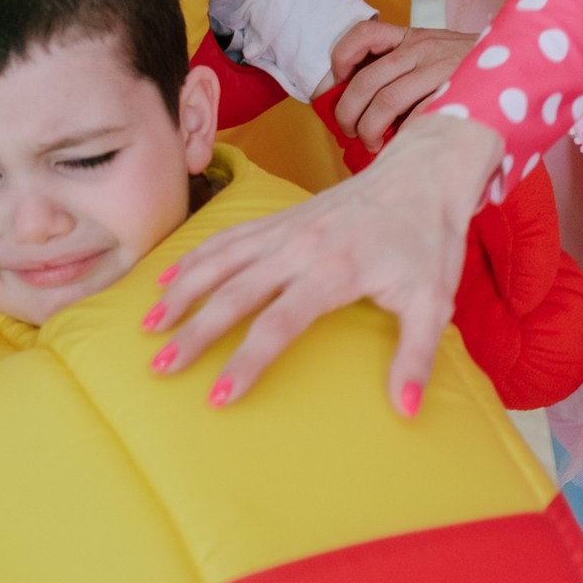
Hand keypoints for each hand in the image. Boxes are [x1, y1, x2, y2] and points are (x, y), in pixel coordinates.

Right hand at [144, 113, 502, 412]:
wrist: (421, 173)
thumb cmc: (428, 240)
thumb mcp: (433, 300)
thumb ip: (416, 355)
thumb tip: (406, 409)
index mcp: (333, 271)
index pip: (277, 323)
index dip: (245, 362)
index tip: (218, 395)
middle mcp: (297, 247)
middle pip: (233, 293)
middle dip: (193, 331)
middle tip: (161, 365)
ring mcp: (284, 228)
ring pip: (219, 260)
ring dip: (181, 290)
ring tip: (149, 324)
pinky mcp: (279, 216)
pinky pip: (227, 237)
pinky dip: (195, 255)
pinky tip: (169, 275)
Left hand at [331, 20, 477, 150]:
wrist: (520, 61)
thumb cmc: (467, 66)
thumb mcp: (433, 52)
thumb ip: (402, 65)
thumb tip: (361, 100)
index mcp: (410, 36)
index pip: (363, 35)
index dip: (341, 58)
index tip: (337, 82)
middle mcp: (421, 49)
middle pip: (366, 81)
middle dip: (348, 113)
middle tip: (349, 131)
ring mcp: (439, 69)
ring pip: (385, 102)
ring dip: (369, 129)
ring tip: (372, 143)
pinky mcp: (455, 92)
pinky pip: (416, 117)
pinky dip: (402, 134)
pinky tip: (401, 142)